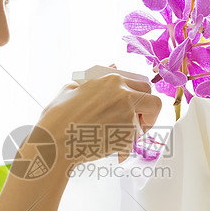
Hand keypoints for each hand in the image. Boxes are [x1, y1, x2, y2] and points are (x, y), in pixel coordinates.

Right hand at [37, 73, 161, 168]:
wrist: (55, 143)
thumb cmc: (58, 118)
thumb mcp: (72, 87)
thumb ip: (95, 77)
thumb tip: (112, 64)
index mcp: (112, 81)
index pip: (142, 85)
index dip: (140, 98)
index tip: (135, 105)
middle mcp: (124, 96)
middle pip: (154, 103)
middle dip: (149, 113)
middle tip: (137, 122)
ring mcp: (127, 117)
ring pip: (144, 125)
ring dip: (134, 131)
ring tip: (113, 135)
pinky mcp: (126, 137)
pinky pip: (133, 142)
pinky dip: (123, 145)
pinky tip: (105, 144)